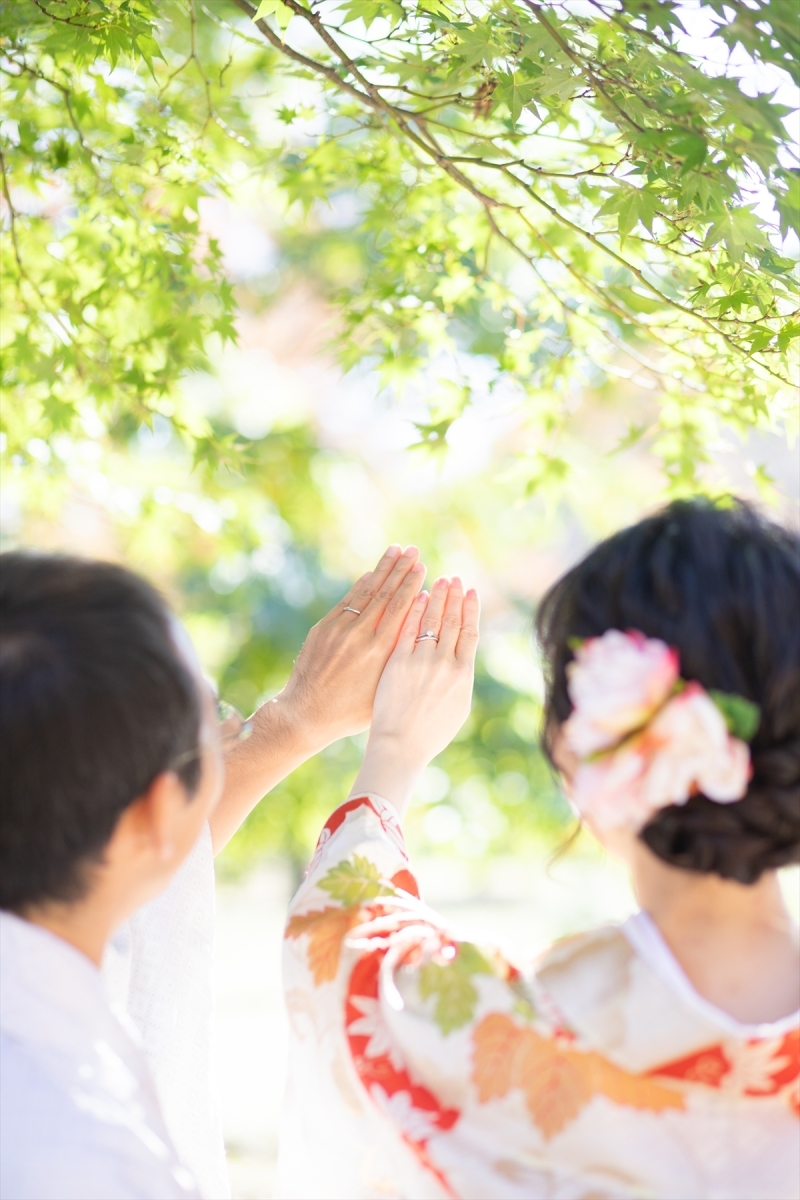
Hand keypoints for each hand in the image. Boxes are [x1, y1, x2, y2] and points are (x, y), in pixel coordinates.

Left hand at [277, 545, 426, 748]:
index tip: (422, 568)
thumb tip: (417, 634)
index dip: (411, 585)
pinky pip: (346, 602)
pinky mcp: (323, 629)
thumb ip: (399, 661)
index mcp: (379, 651)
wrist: (306, 714)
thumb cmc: (351, 712)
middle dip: (400, 569)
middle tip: (413, 550)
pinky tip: (370, 574)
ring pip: (365, 593)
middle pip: (384, 594)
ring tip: (395, 550)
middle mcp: (359, 635)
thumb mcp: (384, 690)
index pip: (399, 609)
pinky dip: (360, 586)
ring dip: (381, 570)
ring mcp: (338, 629)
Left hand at [350, 577, 479, 811]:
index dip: (471, 609)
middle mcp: (444, 663)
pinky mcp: (397, 661)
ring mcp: (420, 661)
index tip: (471, 592)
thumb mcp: (457, 707)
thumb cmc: (429, 733)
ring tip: (438, 580)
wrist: (399, 746)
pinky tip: (415, 596)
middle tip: (454, 578)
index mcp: (463, 674)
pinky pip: (406, 628)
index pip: (470, 631)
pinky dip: (412, 609)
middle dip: (454, 596)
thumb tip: (462, 659)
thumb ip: (460, 679)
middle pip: (452, 620)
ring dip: (435, 596)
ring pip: (430, 620)